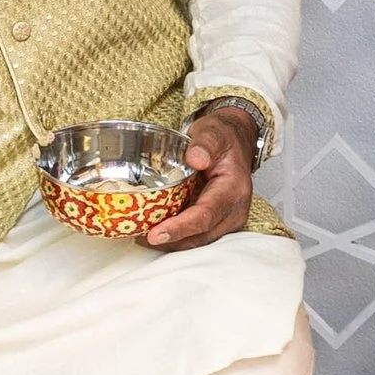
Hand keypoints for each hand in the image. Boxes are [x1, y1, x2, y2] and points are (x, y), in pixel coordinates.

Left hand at [144, 104, 257, 249]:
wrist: (235, 142)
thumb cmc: (223, 138)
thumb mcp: (213, 132)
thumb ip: (205, 143)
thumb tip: (195, 158)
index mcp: (234, 189)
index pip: (205, 215)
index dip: (180, 228)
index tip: (155, 234)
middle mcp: (234, 210)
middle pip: (200, 235)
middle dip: (171, 241)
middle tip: (140, 238)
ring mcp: (228, 219)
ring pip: (198, 240)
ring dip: (172, 242)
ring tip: (143, 236)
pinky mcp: (220, 223)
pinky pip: (198, 236)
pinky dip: (178, 237)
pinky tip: (157, 230)